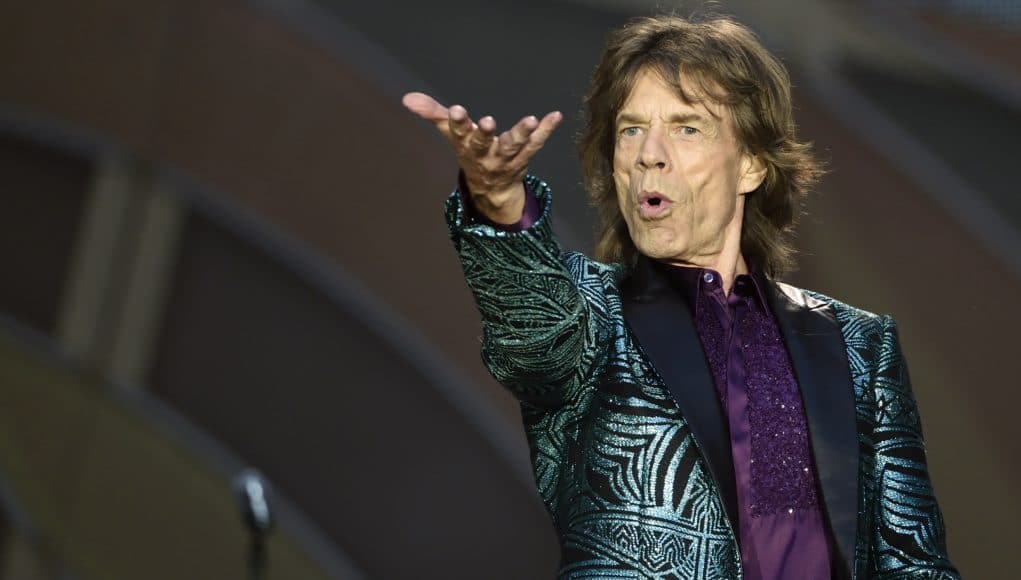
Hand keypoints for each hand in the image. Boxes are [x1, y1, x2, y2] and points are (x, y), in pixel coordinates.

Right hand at [402, 92, 562, 223]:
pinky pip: (537, 144)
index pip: (458, 133)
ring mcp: (506, 158)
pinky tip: (556, 116)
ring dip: (521, 133)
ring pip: (513, 146)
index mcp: (465, 146)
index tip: (457, 110)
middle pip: (484, 144)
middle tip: (487, 122)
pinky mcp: (525, 157)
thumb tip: (407, 98)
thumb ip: (432, 113)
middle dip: (484, 134)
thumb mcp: (450, 134)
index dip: (457, 122)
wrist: (492, 190)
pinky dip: (546, 131)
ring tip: (530, 120)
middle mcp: (484, 154)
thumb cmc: (469, 152)